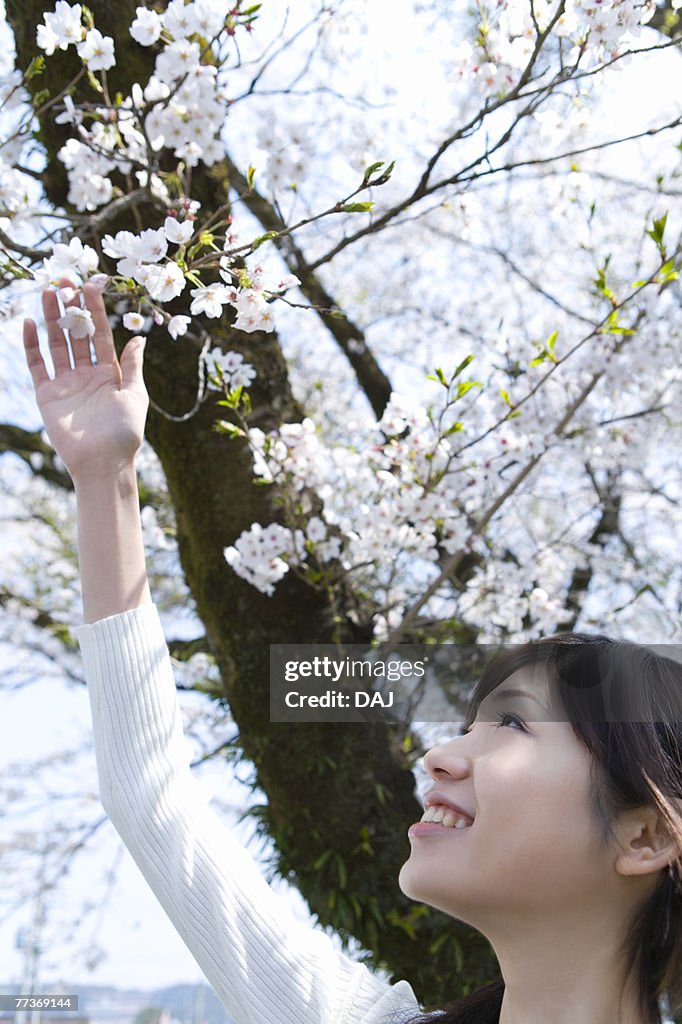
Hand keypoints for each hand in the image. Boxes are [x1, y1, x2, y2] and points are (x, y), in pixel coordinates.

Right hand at [23, 279, 148, 484]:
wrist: (102, 463)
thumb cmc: (124, 433)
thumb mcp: (135, 395)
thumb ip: (132, 367)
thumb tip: (139, 339)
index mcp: (109, 373)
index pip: (100, 335)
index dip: (95, 311)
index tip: (91, 286)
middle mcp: (86, 375)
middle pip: (75, 335)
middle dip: (70, 308)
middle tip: (64, 280)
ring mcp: (65, 384)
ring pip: (56, 344)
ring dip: (52, 319)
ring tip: (48, 292)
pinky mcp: (47, 396)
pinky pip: (37, 366)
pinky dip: (32, 345)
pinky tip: (29, 323)